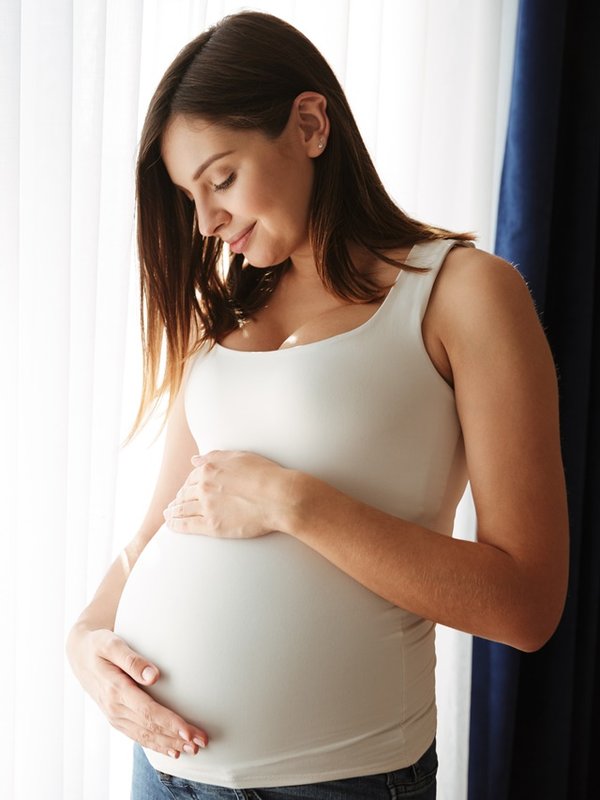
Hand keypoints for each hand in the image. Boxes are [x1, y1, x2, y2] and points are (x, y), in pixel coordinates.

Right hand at [66, 624, 207, 757]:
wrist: (79, 654)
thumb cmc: (99, 645)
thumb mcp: (112, 644)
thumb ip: (132, 659)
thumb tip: (154, 676)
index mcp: (116, 690)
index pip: (148, 712)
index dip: (169, 723)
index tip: (188, 730)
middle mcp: (115, 707)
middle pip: (150, 727)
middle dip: (176, 737)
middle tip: (201, 742)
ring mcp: (115, 715)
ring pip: (145, 735)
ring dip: (169, 744)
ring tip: (192, 749)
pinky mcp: (117, 717)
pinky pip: (137, 735)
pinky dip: (155, 744)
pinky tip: (171, 750)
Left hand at [163, 450, 292, 537]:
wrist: (279, 497)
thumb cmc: (265, 474)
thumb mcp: (239, 456)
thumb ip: (214, 457)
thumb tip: (194, 459)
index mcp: (209, 469)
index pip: (192, 477)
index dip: (188, 484)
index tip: (186, 489)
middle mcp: (203, 487)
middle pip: (185, 493)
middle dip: (178, 498)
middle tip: (174, 503)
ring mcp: (206, 507)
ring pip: (182, 509)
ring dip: (173, 511)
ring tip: (168, 514)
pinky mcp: (212, 526)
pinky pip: (187, 525)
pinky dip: (176, 525)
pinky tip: (171, 525)